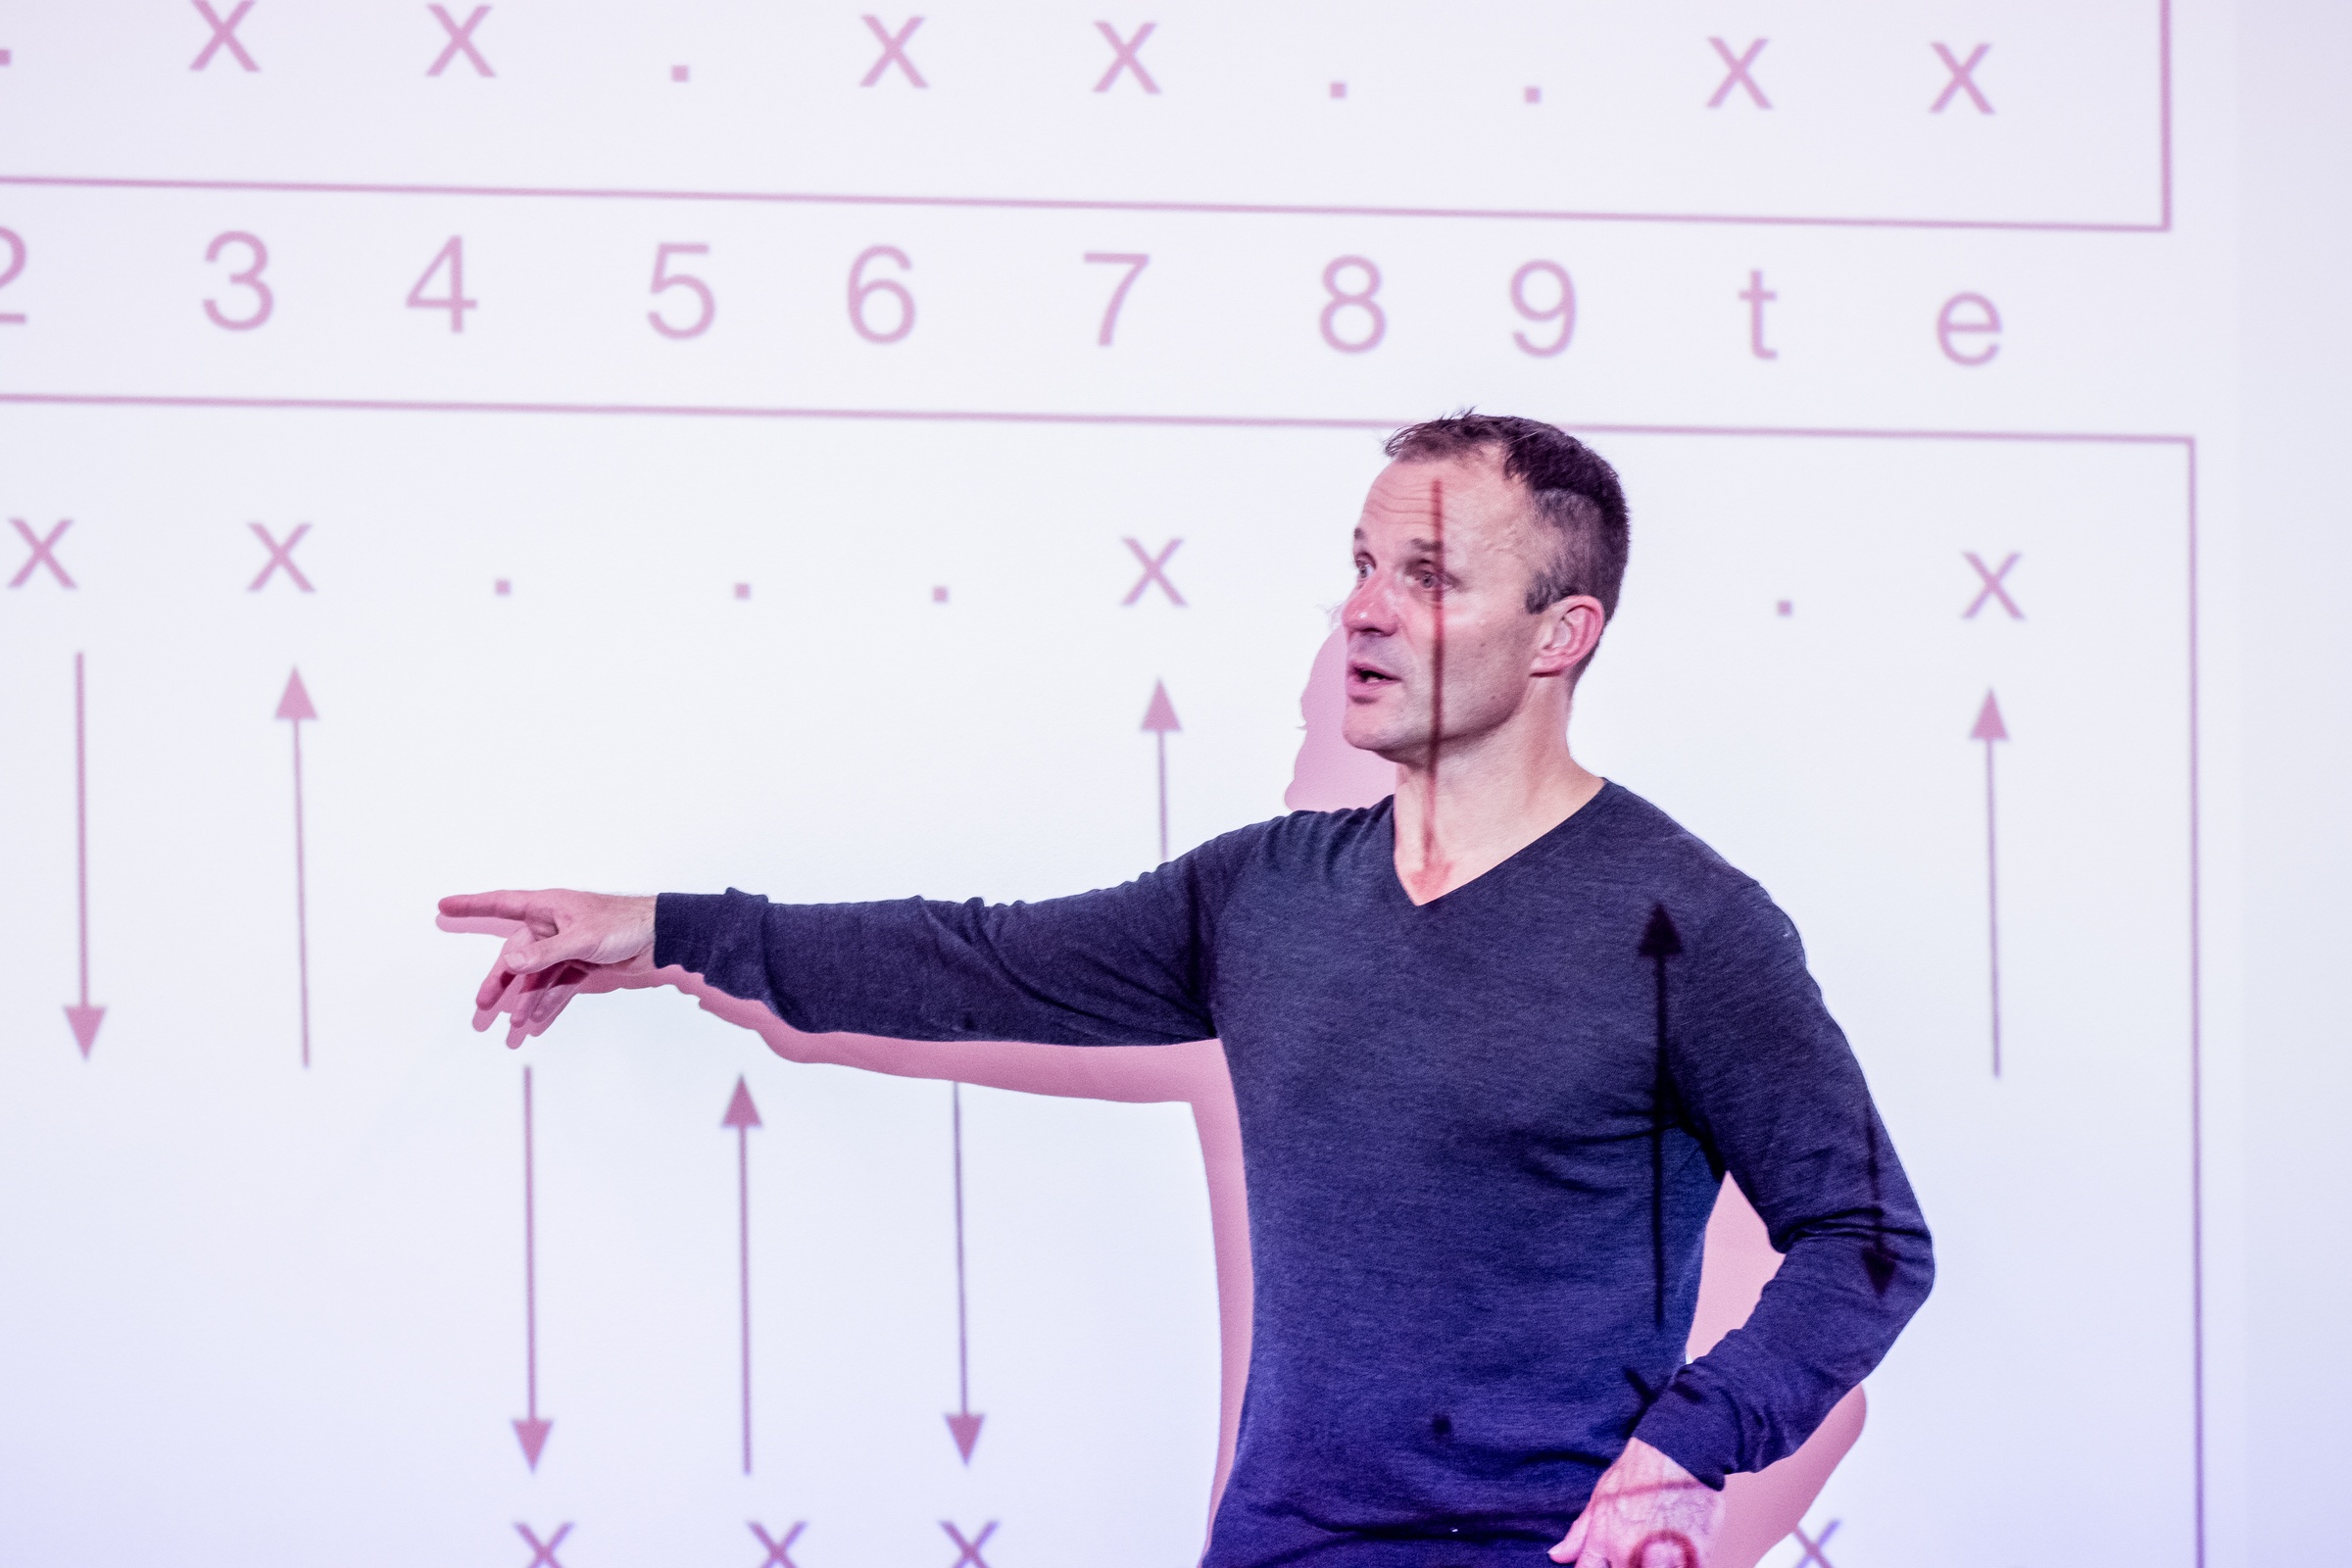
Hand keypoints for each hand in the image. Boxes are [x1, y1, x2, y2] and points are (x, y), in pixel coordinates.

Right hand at [438, 889, 659, 1047]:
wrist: (661, 937)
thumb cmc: (623, 923)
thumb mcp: (581, 938)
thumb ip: (544, 952)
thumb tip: (509, 961)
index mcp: (548, 908)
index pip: (501, 904)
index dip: (472, 904)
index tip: (444, 905)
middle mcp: (552, 927)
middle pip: (516, 956)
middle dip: (499, 982)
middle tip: (482, 1006)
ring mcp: (566, 947)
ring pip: (535, 976)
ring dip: (523, 1000)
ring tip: (512, 1027)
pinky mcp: (582, 965)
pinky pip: (556, 986)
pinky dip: (545, 1003)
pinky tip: (535, 1021)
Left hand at [1552, 1438, 1719, 1567]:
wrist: (1678, 1454)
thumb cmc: (1637, 1473)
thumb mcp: (1600, 1498)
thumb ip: (1580, 1533)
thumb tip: (1556, 1555)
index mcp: (1604, 1542)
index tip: (1612, 1561)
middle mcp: (1629, 1554)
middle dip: (1630, 1565)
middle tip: (1642, 1545)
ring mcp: (1662, 1559)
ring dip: (1659, 1565)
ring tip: (1661, 1546)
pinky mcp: (1693, 1558)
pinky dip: (1684, 1565)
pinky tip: (1682, 1549)